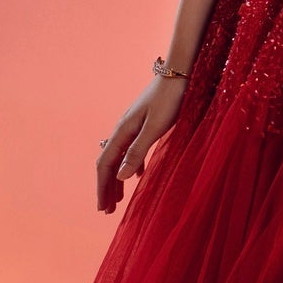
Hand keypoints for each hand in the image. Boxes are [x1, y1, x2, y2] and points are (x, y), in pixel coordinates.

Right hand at [96, 71, 187, 214]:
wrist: (180, 72)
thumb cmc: (170, 99)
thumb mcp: (155, 128)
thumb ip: (138, 151)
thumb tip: (120, 176)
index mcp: (123, 131)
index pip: (106, 165)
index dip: (102, 187)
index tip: (101, 208)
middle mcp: (124, 128)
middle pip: (109, 163)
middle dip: (106, 187)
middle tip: (106, 210)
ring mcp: (133, 125)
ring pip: (120, 157)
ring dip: (117, 179)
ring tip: (118, 199)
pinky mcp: (145, 122)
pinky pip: (132, 150)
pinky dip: (131, 166)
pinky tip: (137, 176)